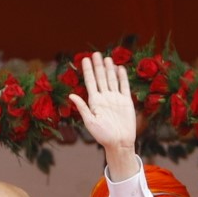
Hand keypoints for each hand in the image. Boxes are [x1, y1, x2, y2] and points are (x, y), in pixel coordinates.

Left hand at [68, 52, 137, 178]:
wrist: (119, 143)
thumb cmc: (103, 136)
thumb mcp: (90, 122)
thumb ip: (82, 108)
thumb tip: (71, 95)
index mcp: (94, 102)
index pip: (90, 82)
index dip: (87, 71)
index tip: (85, 59)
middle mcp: (104, 98)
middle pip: (100, 78)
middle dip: (98, 66)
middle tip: (95, 53)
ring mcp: (115, 98)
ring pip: (111, 80)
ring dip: (109, 69)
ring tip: (106, 58)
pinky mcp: (126, 101)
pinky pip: (124, 86)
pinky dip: (122, 77)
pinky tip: (119, 68)